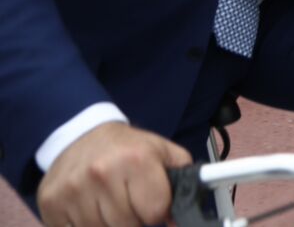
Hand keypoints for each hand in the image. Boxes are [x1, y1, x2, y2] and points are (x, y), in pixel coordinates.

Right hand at [37, 122, 190, 226]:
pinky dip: (85, 224)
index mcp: (136, 160)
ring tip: (109, 201)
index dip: (156, 210)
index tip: (151, 201)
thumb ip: (183, 182)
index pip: (155, 212)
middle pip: (128, 225)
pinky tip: (89, 206)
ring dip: (109, 223)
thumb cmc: (127, 148)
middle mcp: (102, 173)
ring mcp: (73, 189)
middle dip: (133, 218)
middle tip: (129, 200)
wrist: (82, 135)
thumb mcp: (163, 153)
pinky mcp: (51, 203)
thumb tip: (180, 220)